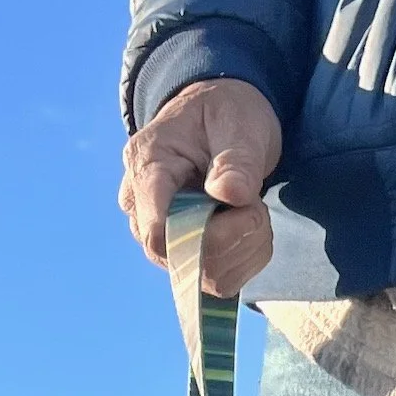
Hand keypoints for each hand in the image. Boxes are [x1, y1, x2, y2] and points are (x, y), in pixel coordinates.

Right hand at [120, 79, 281, 294]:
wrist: (221, 123)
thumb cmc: (225, 114)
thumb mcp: (237, 122)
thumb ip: (236, 159)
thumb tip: (230, 195)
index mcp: (146, 167)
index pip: (157, 230)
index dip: (202, 237)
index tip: (242, 206)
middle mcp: (142, 210)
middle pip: (184, 257)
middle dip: (235, 235)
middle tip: (253, 197)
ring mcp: (161, 239)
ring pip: (208, 276)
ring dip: (247, 246)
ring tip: (250, 206)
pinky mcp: (185, 258)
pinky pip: (222, 282)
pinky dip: (249, 257)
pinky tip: (250, 226)